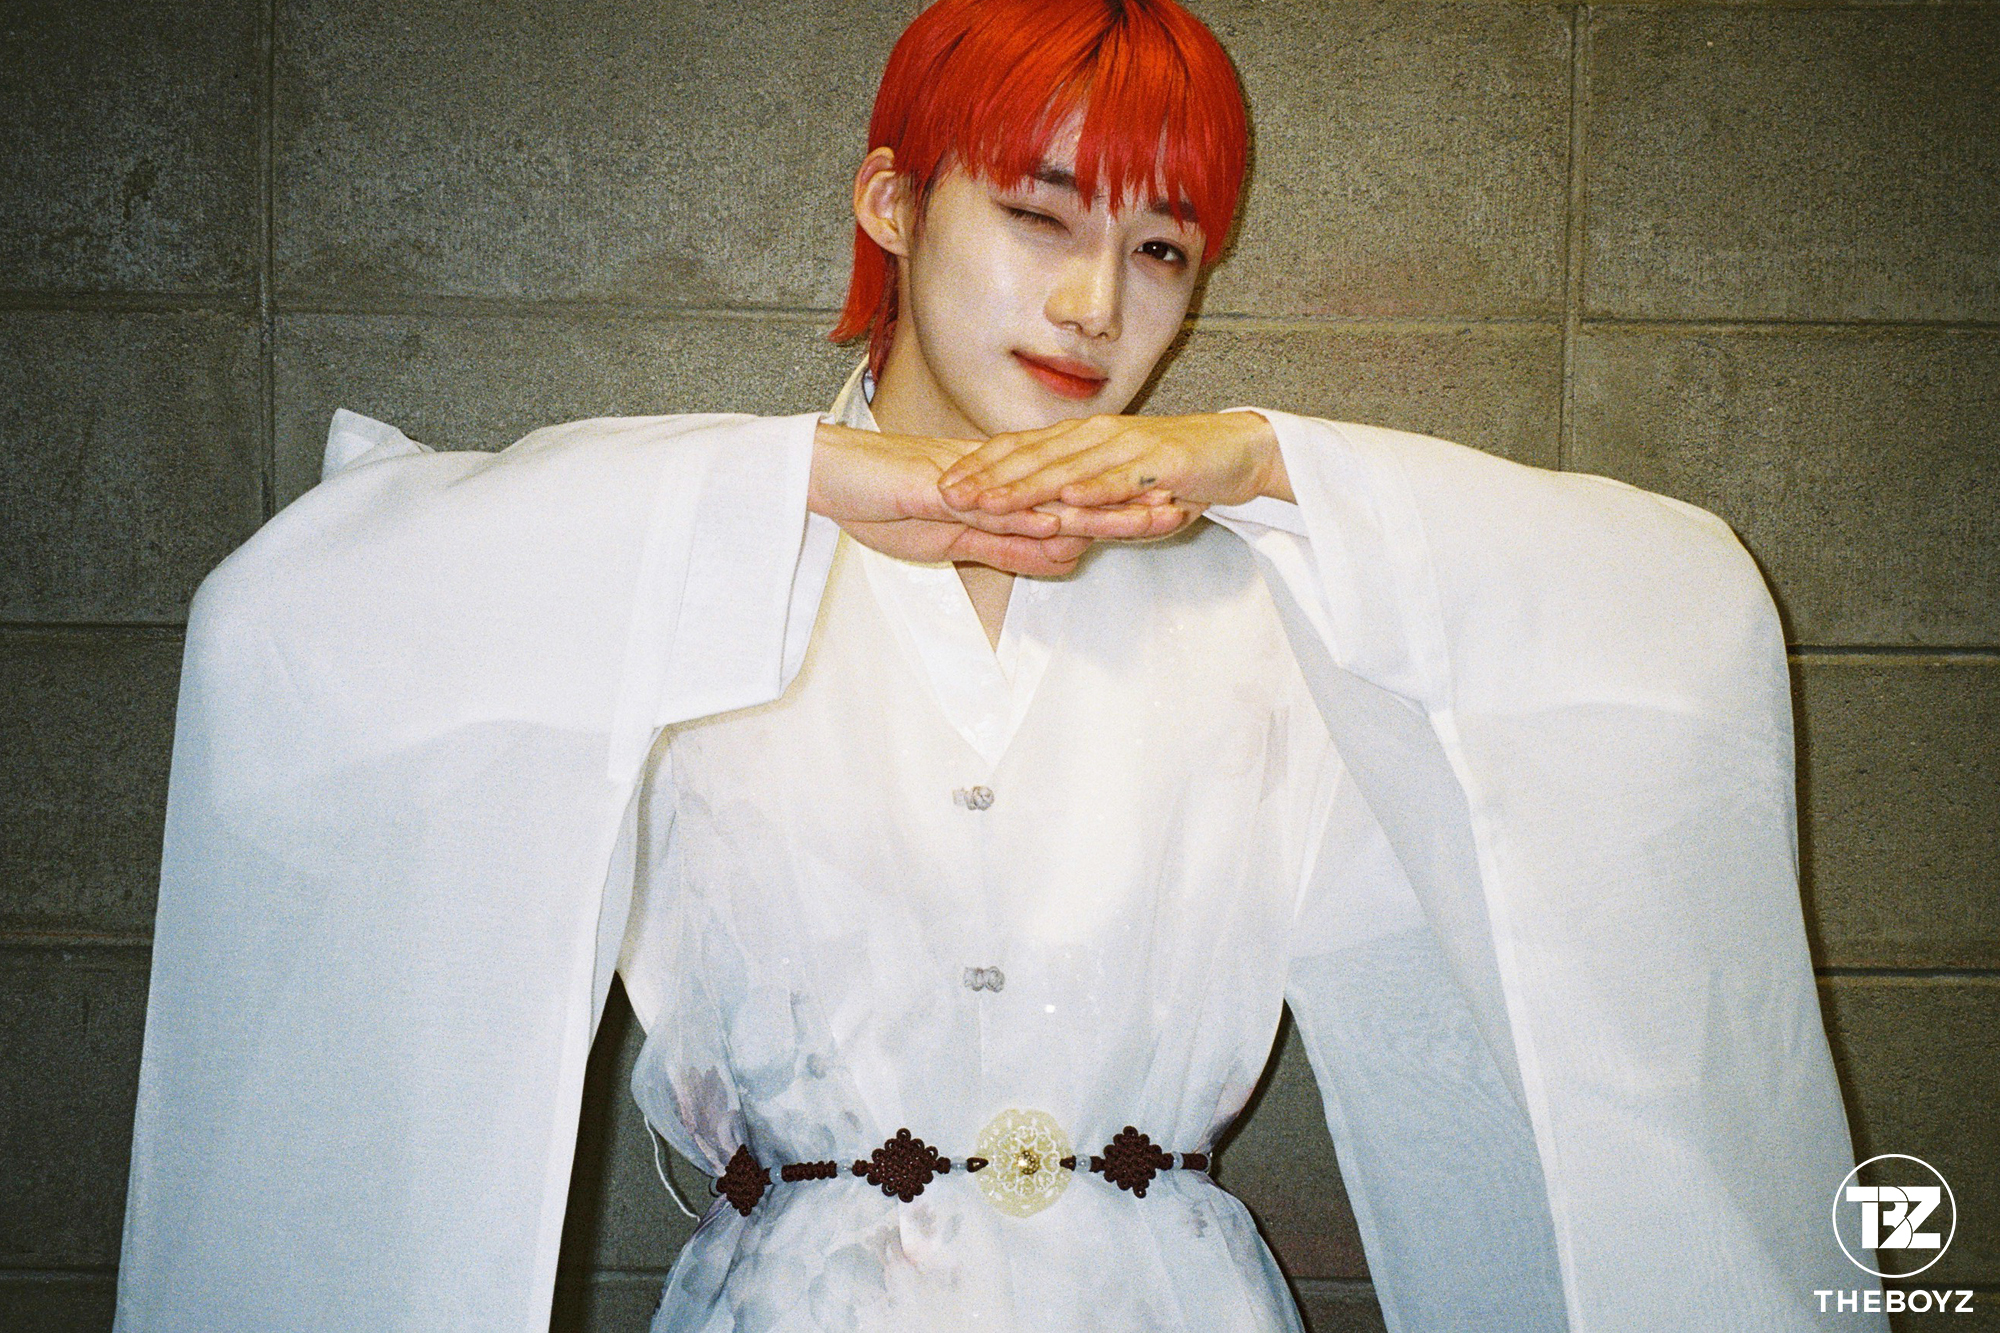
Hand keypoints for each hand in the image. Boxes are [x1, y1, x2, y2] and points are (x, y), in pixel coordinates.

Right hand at [810, 422, 1189, 575]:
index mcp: (1003, 491)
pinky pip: (989, 507)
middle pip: (1075, 494)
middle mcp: (997, 481)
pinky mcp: (938, 490)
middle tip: (1186, 505)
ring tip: (1148, 514)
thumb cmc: (881, 502)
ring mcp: (972, 483)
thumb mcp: (958, 539)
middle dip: (1131, 503)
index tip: (1167, 509)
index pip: (1072, 502)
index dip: (1120, 506)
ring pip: (1047, 498)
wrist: (824, 475)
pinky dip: (1028, 517)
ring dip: (1099, 508)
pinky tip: (1063, 524)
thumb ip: (1012, 547)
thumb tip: (1067, 554)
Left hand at [935, 411, 1291, 523]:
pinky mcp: (1163, 461)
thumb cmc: (1173, 472)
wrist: (1238, 452)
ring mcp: (1129, 446)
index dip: (978, 465)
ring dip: (1027, 485)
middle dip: (987, 477)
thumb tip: (1036, 521)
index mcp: (1082, 438)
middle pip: (1033, 456)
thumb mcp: (1115, 485)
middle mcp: (1098, 436)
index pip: (1020, 449)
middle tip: (945, 495)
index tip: (939, 483)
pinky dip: (1095, 489)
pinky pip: (1124, 477)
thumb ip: (1076, 499)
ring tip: (990, 502)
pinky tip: (1067, 500)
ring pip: (1069, 467)